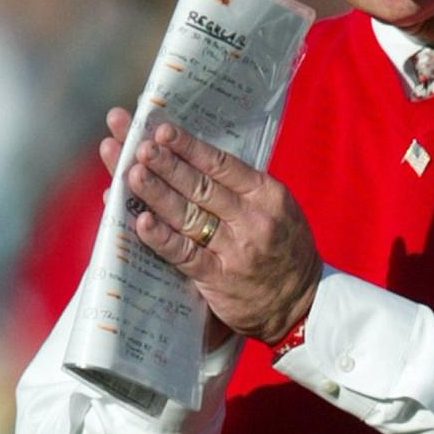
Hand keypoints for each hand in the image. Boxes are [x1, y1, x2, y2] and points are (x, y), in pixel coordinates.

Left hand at [103, 110, 320, 342]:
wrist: (302, 303)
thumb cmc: (283, 249)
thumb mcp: (277, 209)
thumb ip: (241, 188)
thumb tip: (191, 158)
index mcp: (267, 195)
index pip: (222, 165)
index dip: (190, 147)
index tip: (162, 130)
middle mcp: (253, 219)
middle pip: (201, 186)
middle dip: (166, 164)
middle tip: (138, 145)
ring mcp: (236, 250)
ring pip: (189, 216)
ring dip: (157, 193)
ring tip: (131, 174)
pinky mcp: (220, 280)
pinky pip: (186, 255)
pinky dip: (162, 238)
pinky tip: (141, 222)